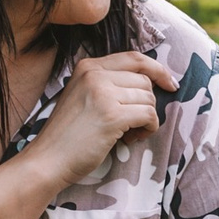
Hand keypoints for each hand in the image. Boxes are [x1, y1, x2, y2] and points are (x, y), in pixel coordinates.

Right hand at [23, 48, 176, 188]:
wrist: (47, 160)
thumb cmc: (68, 135)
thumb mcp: (83, 97)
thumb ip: (108, 84)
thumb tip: (150, 83)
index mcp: (88, 66)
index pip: (134, 58)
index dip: (157, 69)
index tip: (170, 84)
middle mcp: (95, 74)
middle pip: (144, 80)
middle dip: (146, 104)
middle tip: (131, 125)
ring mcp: (102, 93)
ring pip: (148, 99)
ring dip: (146, 120)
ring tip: (127, 135)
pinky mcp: (112, 115)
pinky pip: (149, 115)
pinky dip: (148, 129)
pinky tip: (130, 140)